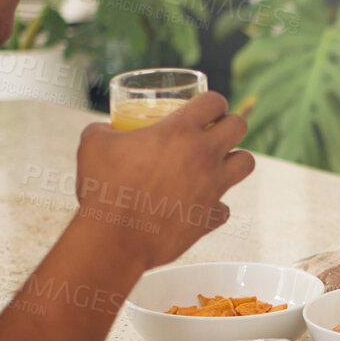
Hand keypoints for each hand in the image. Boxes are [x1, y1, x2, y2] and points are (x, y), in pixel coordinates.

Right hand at [78, 92, 254, 268]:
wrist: (114, 239)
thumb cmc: (103, 188)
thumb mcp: (93, 144)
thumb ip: (102, 129)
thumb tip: (105, 127)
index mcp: (179, 130)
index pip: (214, 101)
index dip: (212, 101)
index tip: (206, 108)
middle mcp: (204, 155)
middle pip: (239, 126)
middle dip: (230, 125)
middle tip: (215, 132)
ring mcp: (213, 187)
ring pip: (246, 163)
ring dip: (234, 160)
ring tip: (217, 164)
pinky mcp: (210, 217)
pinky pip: (225, 207)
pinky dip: (214, 206)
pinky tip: (198, 205)